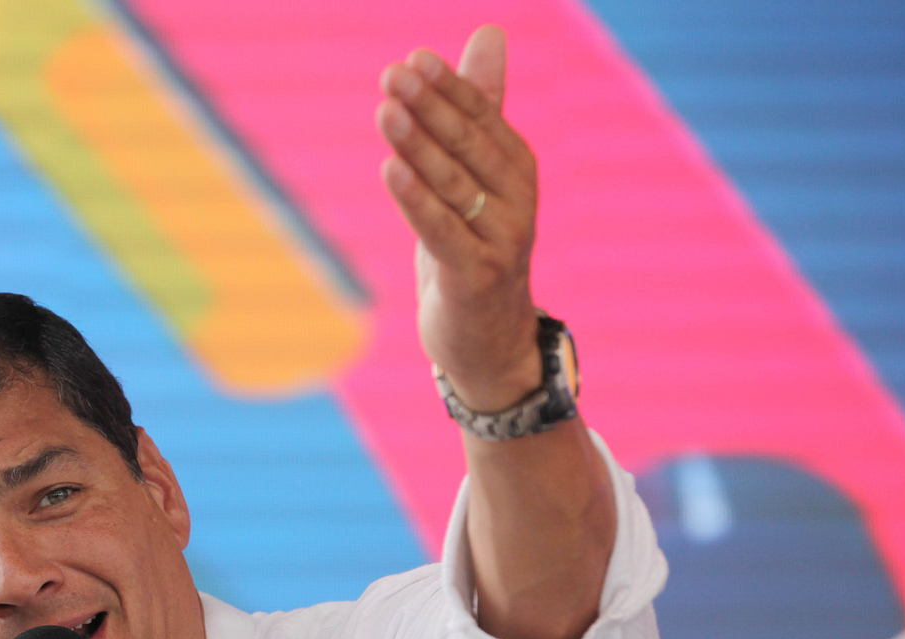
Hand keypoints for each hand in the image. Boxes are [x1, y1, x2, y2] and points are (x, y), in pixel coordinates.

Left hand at [377, 25, 541, 411]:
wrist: (490, 340)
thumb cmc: (475, 248)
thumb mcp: (476, 177)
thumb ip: (481, 108)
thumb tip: (488, 33)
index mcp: (518, 170)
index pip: (483, 118)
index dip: (448, 87)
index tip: (412, 58)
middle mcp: (518, 201)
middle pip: (468, 146)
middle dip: (429, 108)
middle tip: (392, 76)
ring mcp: (500, 240)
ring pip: (453, 185)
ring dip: (417, 147)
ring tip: (386, 112)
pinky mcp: (475, 277)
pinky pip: (441, 231)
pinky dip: (415, 200)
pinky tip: (389, 169)